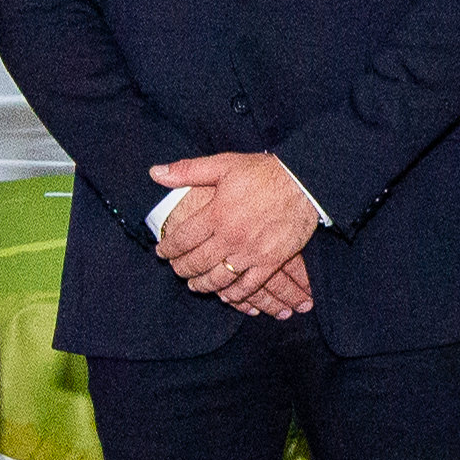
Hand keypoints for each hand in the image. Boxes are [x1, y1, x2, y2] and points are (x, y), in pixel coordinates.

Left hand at [150, 152, 319, 316]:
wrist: (304, 182)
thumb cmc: (263, 172)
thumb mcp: (223, 164)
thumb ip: (187, 171)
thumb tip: (155, 173)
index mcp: (216, 214)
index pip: (182, 239)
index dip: (168, 248)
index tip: (161, 252)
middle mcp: (230, 237)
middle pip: (197, 261)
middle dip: (181, 269)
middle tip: (176, 270)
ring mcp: (251, 252)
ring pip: (219, 277)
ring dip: (203, 284)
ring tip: (195, 285)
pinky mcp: (271, 261)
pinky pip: (249, 285)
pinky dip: (235, 294)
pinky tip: (226, 295)